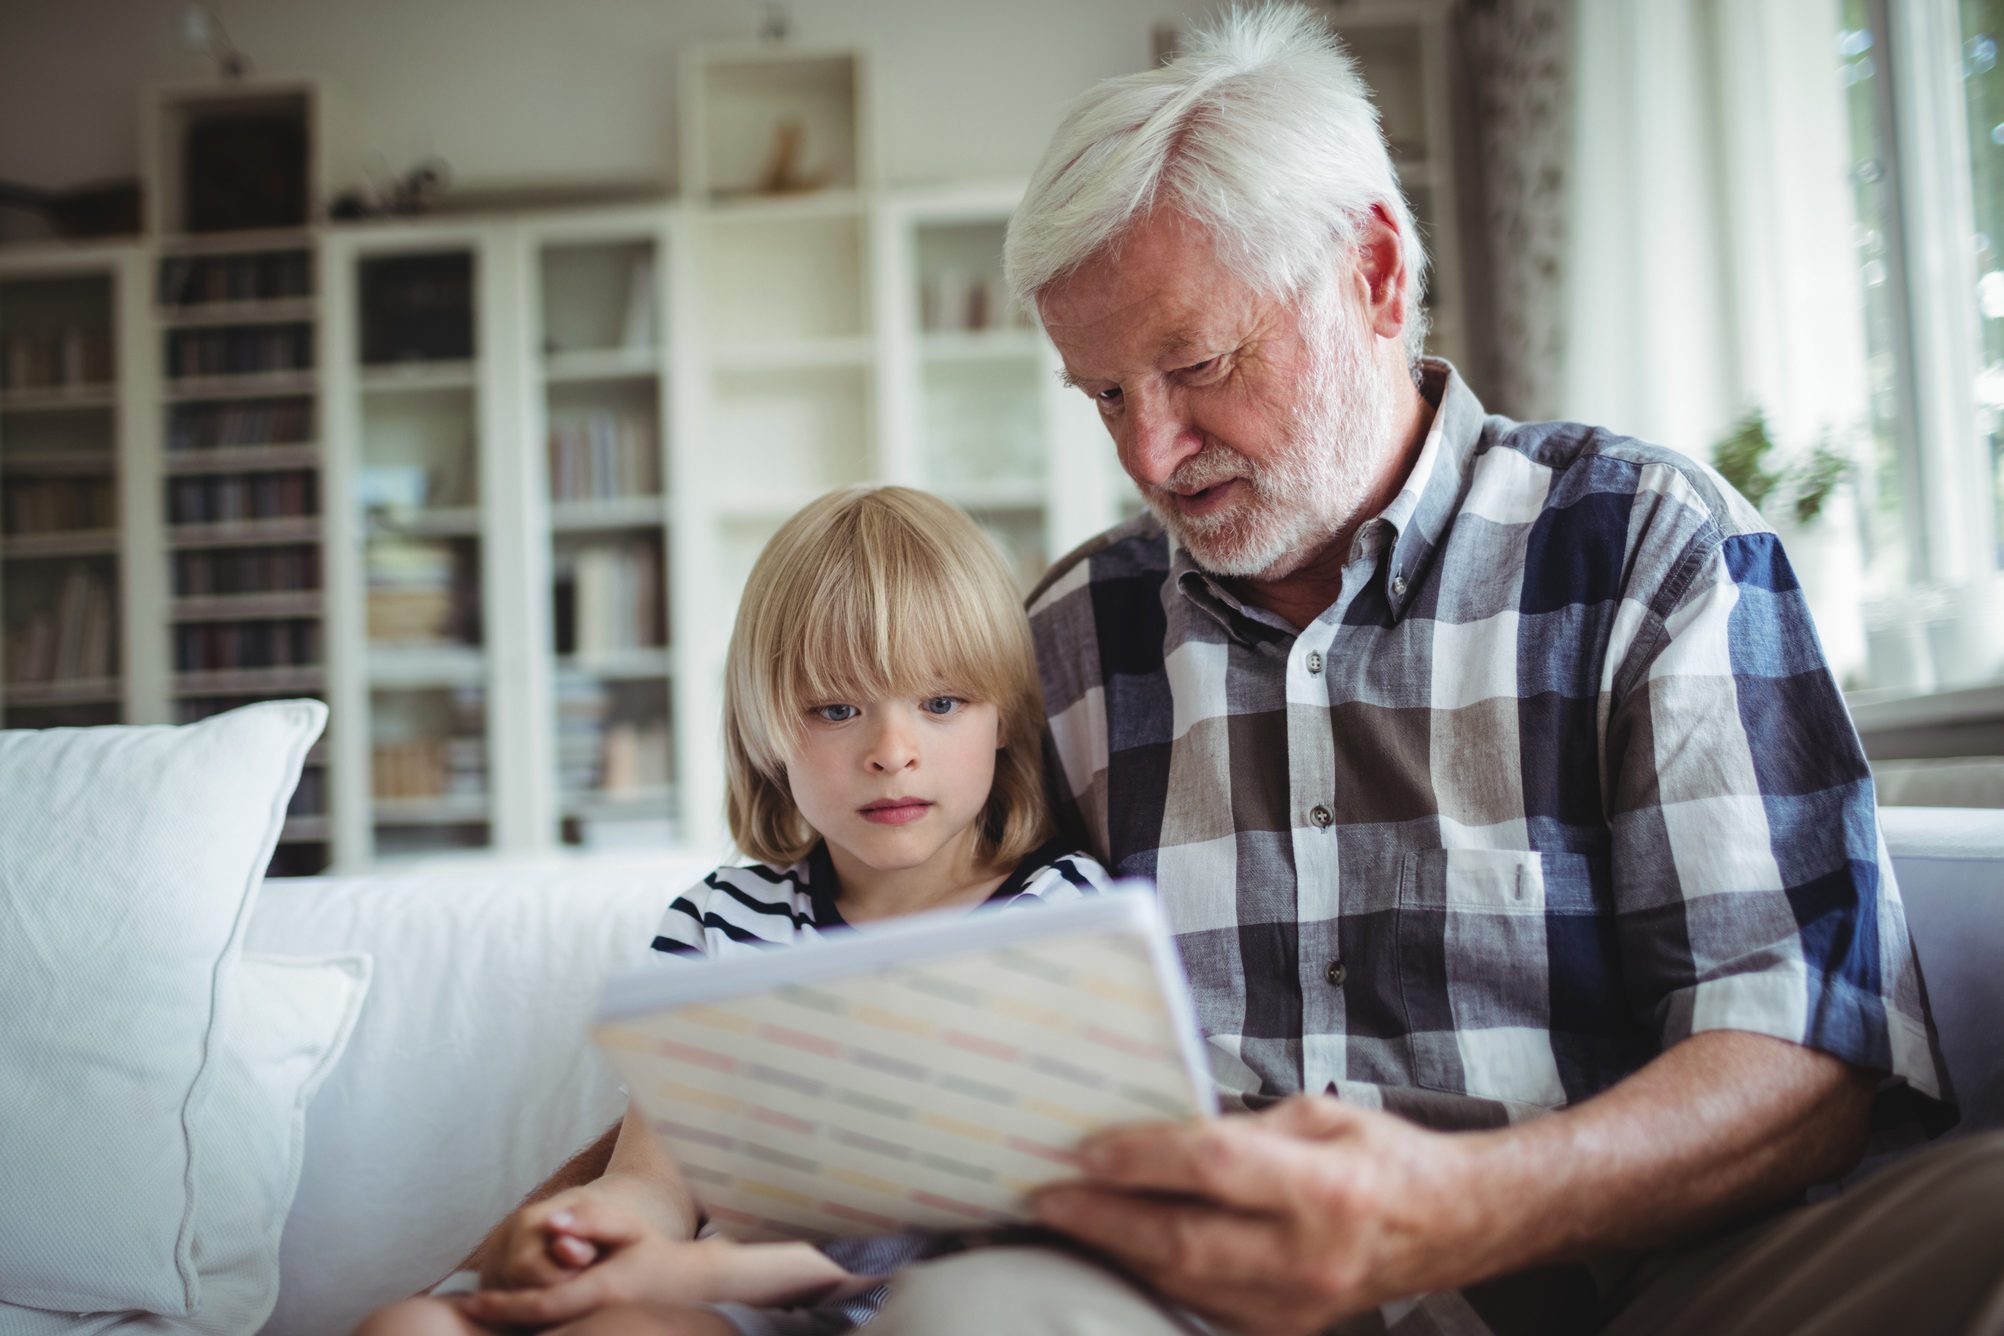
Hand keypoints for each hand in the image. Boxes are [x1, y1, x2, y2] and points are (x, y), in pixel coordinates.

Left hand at [461, 1198, 728, 1327]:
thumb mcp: (628, 1226)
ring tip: (487, 1317)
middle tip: (469, 1312)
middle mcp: (599, 1318)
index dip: (504, 1306)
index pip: (541, 1304)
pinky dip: (538, 1333)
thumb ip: (590, 1220)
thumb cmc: (654, 1251)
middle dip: (503, 1323)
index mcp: (602, 1291)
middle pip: (538, 1329)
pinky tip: (518, 1325)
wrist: (690, 1285)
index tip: (473, 1302)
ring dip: (518, 1330)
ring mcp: (601, 1331)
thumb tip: (551, 1222)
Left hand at [1032, 1095, 1482, 1334]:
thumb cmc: (1382, 1159)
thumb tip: (1155, 1130)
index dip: (1140, 1159)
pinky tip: (1118, 1252)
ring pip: (1181, 1284)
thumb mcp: (1317, 1114)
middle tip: (1048, 1197)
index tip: (1085, 1149)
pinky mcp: (1284, 1329)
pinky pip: (1200, 1305)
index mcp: (1324, 1188)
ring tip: (1067, 1222)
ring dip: (1115, 1253)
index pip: (1212, 1169)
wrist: (1447, 1224)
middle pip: (1182, 1241)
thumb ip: (1239, 1127)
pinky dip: (1151, 1277)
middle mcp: (1308, 1255)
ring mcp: (1295, 1304)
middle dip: (1103, 1218)